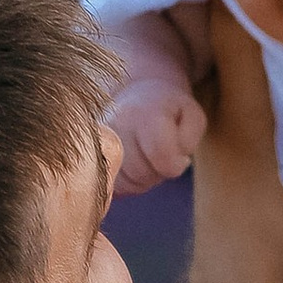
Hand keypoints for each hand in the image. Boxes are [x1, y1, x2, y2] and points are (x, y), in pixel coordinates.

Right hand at [104, 71, 206, 192]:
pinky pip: (113, 187)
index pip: (162, 157)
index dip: (176, 164)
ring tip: (147, 157)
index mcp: (143, 114)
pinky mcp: (90, 158)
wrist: (136, 96)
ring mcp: (97, 143)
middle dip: (158, 172)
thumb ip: (189, 139)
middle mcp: (114, 127)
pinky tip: (134, 165)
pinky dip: (128, 183)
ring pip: (126, 184)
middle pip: (142, 174)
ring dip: (143, 179)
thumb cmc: (169, 109)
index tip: (180, 156)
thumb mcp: (192, 116)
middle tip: (162, 154)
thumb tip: (175, 164)